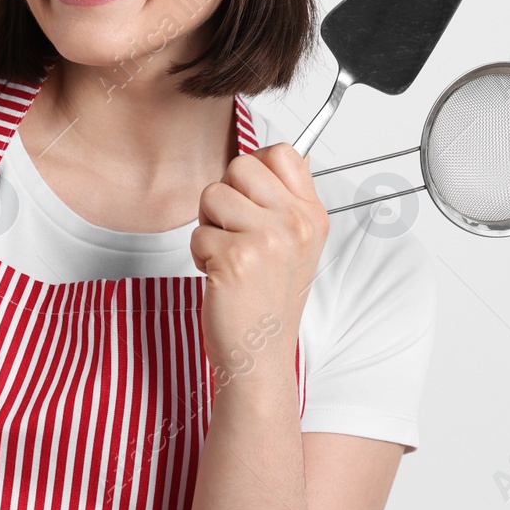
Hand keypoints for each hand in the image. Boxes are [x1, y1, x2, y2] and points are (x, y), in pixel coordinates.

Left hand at [190, 143, 328, 390]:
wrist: (259, 356)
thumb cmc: (268, 301)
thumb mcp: (295, 246)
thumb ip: (282, 202)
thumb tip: (257, 157)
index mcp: (312, 216)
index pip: (282, 152)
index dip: (255, 167)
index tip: (249, 196)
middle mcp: (296, 224)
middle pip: (241, 165)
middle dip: (225, 196)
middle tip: (233, 232)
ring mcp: (268, 239)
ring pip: (213, 194)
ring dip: (208, 227)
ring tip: (226, 256)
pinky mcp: (236, 258)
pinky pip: (197, 233)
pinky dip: (198, 256)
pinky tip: (219, 277)